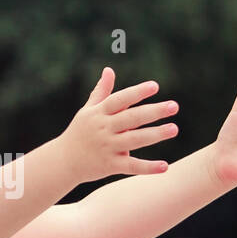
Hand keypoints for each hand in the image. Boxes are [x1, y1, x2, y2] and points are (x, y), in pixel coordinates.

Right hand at [58, 67, 178, 184]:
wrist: (62, 161)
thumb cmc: (79, 133)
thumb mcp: (87, 111)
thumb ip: (101, 91)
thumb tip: (109, 69)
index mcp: (99, 113)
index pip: (120, 100)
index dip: (137, 92)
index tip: (155, 86)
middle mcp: (103, 129)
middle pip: (131, 118)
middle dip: (153, 112)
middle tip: (174, 106)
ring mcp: (107, 147)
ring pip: (134, 140)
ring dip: (155, 135)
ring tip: (174, 128)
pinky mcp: (109, 165)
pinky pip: (131, 166)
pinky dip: (148, 167)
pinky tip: (164, 166)